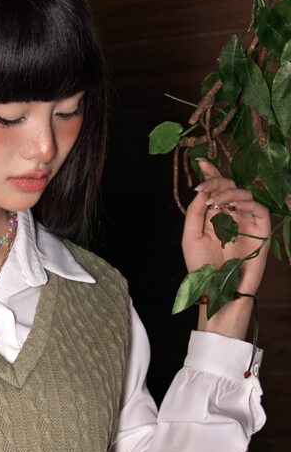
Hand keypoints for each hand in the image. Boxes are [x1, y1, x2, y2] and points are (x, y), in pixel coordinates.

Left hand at [182, 157, 270, 294]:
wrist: (217, 289)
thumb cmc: (202, 266)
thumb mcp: (190, 236)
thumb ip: (195, 212)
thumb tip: (203, 188)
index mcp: (214, 215)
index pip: (215, 189)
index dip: (210, 173)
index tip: (200, 162)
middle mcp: (231, 214)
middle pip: (229, 186)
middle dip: (216, 182)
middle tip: (205, 188)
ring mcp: (246, 220)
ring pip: (244, 194)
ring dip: (228, 192)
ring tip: (214, 201)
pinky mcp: (260, 229)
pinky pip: (258, 208)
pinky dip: (246, 202)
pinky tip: (232, 206)